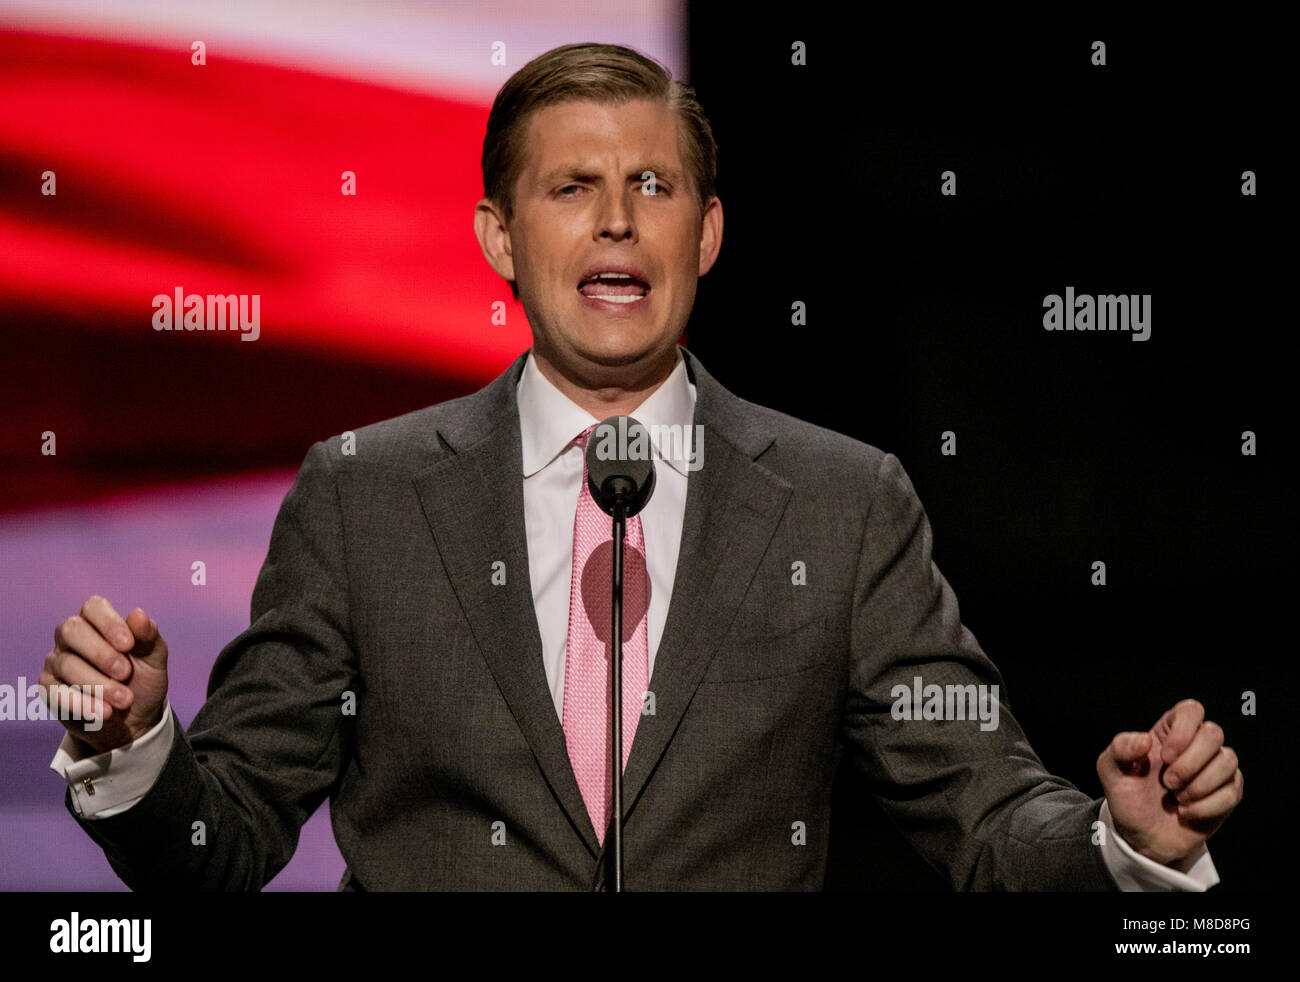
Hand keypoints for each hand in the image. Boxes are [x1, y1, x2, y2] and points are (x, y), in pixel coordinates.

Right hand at [39, 596, 169, 756]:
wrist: (134, 719)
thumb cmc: (143, 679)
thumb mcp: (154, 657)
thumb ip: (148, 635)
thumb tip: (138, 614)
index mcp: (97, 621)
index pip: (93, 607)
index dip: (109, 623)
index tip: (129, 645)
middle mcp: (71, 637)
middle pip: (72, 630)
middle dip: (101, 653)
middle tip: (125, 673)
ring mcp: (57, 662)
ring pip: (66, 664)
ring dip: (98, 684)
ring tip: (124, 700)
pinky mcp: (50, 689)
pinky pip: (56, 692)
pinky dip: (82, 703)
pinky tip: (104, 713)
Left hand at [1097, 698, 1242, 867]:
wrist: (1142, 836)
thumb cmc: (1128, 797)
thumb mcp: (1110, 771)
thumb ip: (1119, 749)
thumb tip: (1143, 740)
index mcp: (1168, 733)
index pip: (1191, 710)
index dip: (1183, 730)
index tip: (1165, 756)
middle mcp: (1196, 746)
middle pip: (1214, 733)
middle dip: (1190, 763)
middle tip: (1168, 783)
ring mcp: (1215, 769)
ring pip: (1228, 760)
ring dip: (1199, 785)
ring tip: (1177, 798)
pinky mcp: (1227, 793)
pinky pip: (1232, 792)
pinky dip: (1206, 806)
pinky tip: (1185, 812)